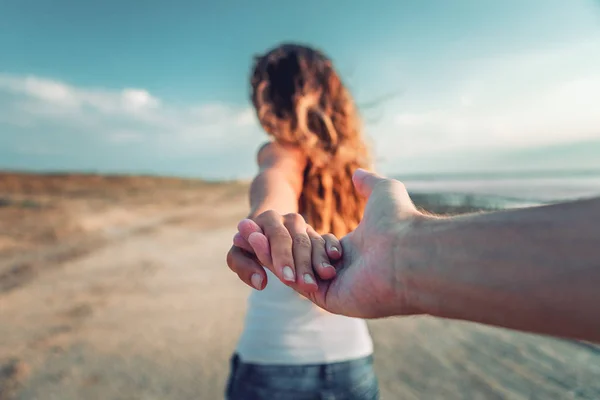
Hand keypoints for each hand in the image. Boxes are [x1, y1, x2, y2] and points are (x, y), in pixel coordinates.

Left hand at [226, 211, 341, 292]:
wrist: (266, 227)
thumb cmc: (248, 246)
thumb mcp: (239, 255)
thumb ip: (243, 267)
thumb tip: (260, 281)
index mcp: (267, 219)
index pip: (277, 237)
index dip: (282, 258)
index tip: (287, 280)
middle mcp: (288, 218)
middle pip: (298, 240)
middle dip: (302, 264)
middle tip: (307, 285)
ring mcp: (304, 225)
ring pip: (314, 241)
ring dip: (320, 260)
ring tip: (326, 276)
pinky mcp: (317, 233)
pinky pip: (327, 238)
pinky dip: (332, 246)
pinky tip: (336, 257)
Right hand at [233, 169, 429, 317]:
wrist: (408, 250)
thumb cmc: (399, 222)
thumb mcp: (383, 192)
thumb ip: (368, 183)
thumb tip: (358, 173)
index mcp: (351, 252)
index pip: (312, 244)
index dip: (290, 231)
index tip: (269, 217)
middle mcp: (341, 272)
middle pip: (297, 256)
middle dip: (271, 241)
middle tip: (246, 225)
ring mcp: (333, 288)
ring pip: (291, 268)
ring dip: (266, 249)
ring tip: (244, 230)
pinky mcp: (327, 299)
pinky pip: (293, 280)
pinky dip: (271, 261)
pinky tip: (254, 241)